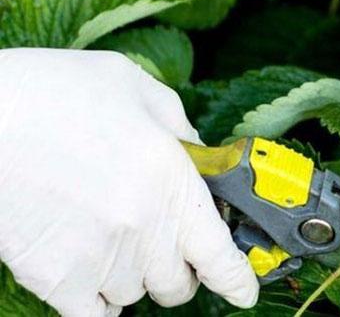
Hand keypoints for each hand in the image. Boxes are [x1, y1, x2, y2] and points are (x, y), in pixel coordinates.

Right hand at [0, 49, 258, 315]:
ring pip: (136, 295)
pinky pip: (94, 314)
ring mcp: (99, 259)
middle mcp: (144, 228)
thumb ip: (179, 126)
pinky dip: (99, 300)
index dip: (238, 280)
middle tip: (161, 234)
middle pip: (179, 283)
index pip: (221, 255)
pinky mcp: (54, 279)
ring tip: (113, 235)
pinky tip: (92, 268)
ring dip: (136, 275)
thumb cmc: (55, 92)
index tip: (244, 290)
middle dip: (179, 264)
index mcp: (172, 180)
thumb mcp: (135, 87)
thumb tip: (199, 157)